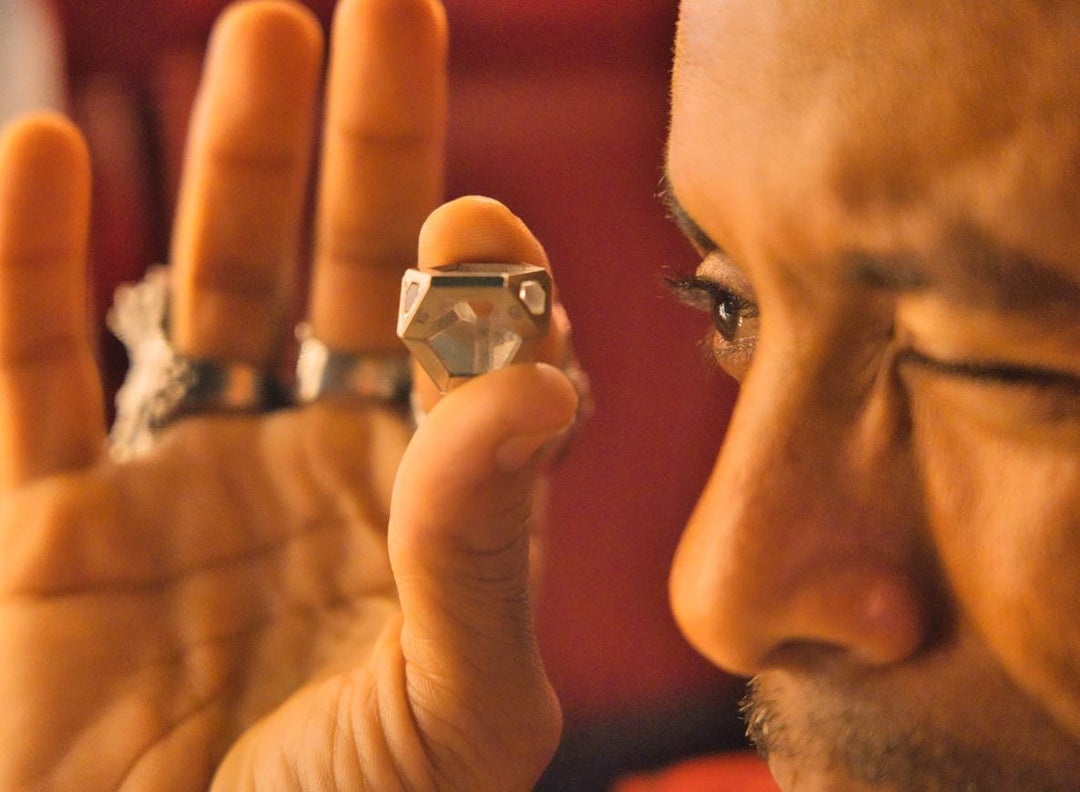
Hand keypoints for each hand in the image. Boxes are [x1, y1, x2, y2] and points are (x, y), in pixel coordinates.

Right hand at [0, 1, 575, 789]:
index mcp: (431, 507)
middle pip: (355, 275)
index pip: (474, 353)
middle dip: (373, 144)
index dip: (485, 275)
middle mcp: (321, 469)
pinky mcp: (58, 521)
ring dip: (239, 162)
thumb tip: (534, 383)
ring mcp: (190, 481)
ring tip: (269, 30)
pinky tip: (46, 153)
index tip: (477, 219)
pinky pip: (36, 372)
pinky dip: (31, 268)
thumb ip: (489, 551)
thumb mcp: (454, 709)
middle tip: (390, 9)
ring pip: (217, 289)